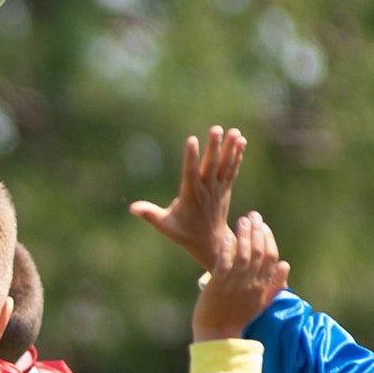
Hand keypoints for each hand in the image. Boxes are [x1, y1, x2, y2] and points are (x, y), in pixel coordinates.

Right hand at [128, 126, 247, 268]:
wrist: (210, 243)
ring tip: (235, 132)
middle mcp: (207, 190)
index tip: (192, 141)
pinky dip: (237, 156)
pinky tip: (241, 141)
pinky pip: (232, 170)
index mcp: (191, 195)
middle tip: (216, 129)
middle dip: (214, 147)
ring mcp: (218, 189)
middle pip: (211, 165)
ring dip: (230, 148)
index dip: (191, 157)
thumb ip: (150, 214)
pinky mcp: (226, 189)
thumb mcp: (165, 226)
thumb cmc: (184, 233)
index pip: (191, 173)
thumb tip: (132, 208)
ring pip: (225, 166)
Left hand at [192, 212, 288, 340]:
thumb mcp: (261, 303)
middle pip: (259, 253)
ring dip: (244, 236)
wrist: (218, 336)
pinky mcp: (218, 285)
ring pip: (244, 255)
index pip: (271, 258)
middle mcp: (251, 284)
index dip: (269, 240)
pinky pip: (225, 263)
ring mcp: (234, 284)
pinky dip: (227, 249)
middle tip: (254, 216)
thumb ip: (275, 284)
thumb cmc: (237, 318)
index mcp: (262, 287)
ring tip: (243, 220)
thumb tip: (285, 264)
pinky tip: (227, 236)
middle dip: (258, 232)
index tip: (264, 226)